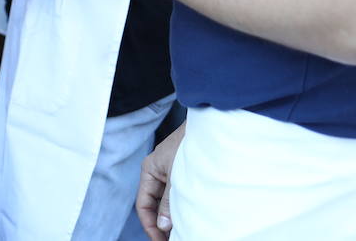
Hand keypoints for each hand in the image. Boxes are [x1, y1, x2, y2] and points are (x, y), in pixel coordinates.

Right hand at [137, 122, 185, 239]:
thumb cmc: (190, 144)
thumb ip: (169, 203)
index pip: (143, 204)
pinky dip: (183, 206)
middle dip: (162, 223)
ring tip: (183, 230)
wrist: (212, 125)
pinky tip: (191, 216)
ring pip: (169, 199)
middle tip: (172, 239)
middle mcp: (159, 170)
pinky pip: (180, 193)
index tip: (160, 240)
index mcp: (149, 169)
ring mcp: (173, 170)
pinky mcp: (187, 170)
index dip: (150, 224)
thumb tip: (163, 225)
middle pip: (155, 203)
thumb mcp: (177, 178)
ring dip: (174, 215)